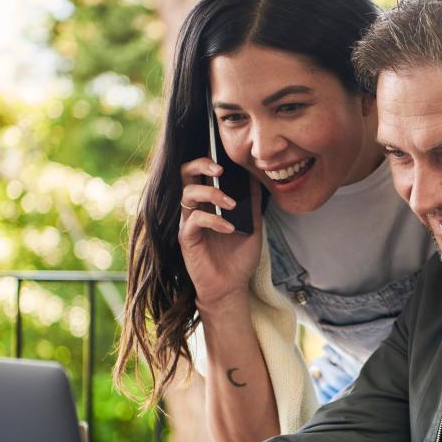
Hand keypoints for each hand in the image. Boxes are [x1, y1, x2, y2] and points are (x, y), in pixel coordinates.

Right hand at [178, 158, 263, 309]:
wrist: (231, 286)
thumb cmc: (238, 256)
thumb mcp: (253, 225)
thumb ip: (252, 202)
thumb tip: (256, 176)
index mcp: (208, 201)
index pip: (200, 171)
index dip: (208, 158)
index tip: (225, 155)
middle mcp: (195, 208)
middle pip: (185, 173)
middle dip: (200, 164)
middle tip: (220, 168)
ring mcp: (189, 222)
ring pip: (188, 193)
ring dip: (211, 193)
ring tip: (231, 204)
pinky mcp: (186, 238)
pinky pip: (195, 219)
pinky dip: (213, 219)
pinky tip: (229, 228)